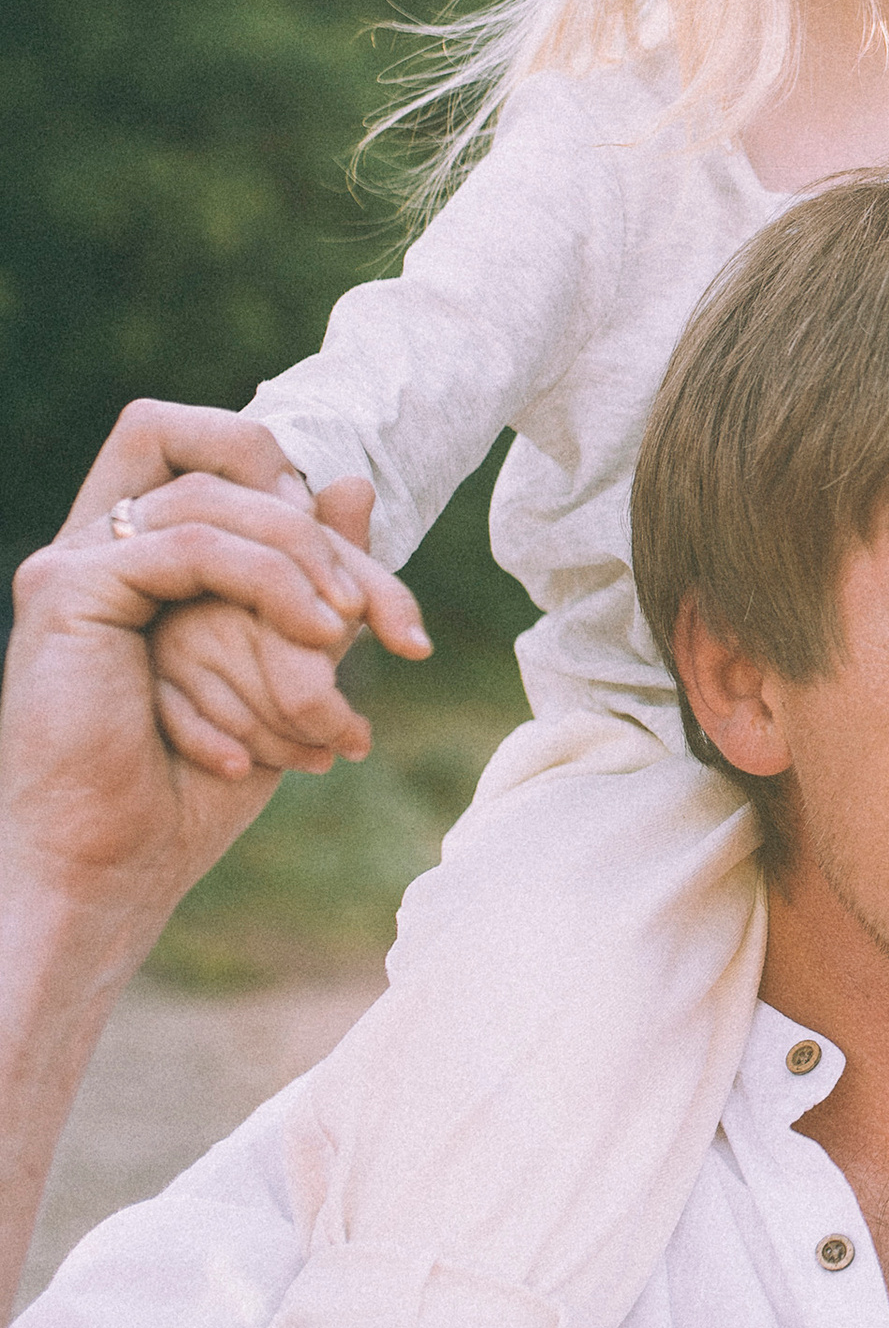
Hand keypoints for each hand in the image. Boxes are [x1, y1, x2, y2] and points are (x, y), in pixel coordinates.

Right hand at [1, 409, 427, 973]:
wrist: (110, 870)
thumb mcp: (283, 673)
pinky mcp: (68, 587)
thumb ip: (312, 582)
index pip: (230, 463)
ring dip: (305, 559)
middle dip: (321, 527)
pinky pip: (191, 544)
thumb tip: (356, 482)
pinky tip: (314, 641)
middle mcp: (101, 543)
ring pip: (214, 499)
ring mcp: (76, 559)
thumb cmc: (188, 789)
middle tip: (381, 613)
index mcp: (143, 555)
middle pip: (222, 457)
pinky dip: (268, 582)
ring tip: (349, 635)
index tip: (382, 606)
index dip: (314, 507)